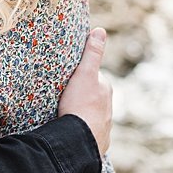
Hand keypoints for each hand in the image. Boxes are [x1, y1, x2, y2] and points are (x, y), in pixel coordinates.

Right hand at [58, 27, 111, 155]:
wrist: (80, 140)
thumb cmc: (81, 104)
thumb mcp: (84, 73)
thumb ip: (92, 53)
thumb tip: (100, 30)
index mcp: (106, 89)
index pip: (93, 78)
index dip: (80, 76)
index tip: (68, 79)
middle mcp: (108, 107)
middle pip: (93, 97)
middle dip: (81, 96)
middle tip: (63, 97)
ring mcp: (103, 126)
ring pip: (91, 115)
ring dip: (81, 114)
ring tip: (65, 115)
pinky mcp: (97, 142)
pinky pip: (88, 133)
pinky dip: (82, 130)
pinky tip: (72, 132)